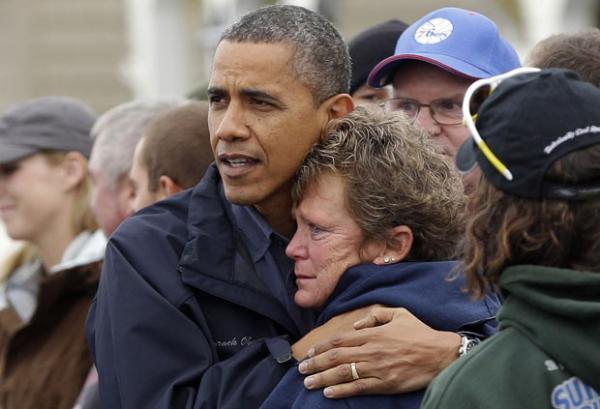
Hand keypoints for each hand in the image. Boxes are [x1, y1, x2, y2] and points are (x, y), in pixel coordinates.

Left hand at [298, 307, 460, 398]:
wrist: (440, 354)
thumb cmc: (420, 333)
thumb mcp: (398, 313)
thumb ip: (375, 315)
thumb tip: (356, 323)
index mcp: (373, 333)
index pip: (340, 340)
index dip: (322, 347)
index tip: (310, 352)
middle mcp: (371, 350)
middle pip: (336, 357)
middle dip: (316, 363)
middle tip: (302, 369)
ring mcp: (377, 368)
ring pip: (343, 373)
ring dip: (322, 378)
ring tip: (308, 382)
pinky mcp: (384, 383)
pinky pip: (358, 387)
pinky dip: (341, 390)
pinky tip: (329, 393)